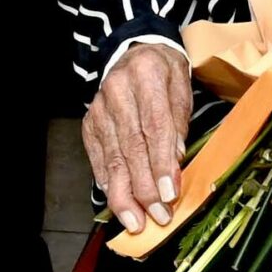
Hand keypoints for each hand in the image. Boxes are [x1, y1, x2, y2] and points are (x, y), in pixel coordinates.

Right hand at [82, 42, 191, 233]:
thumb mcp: (181, 86)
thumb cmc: (164, 71)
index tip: (169, 194)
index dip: (161, 164)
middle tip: (158, 216)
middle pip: (131, 147)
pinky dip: (107, 182)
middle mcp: (118, 91)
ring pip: (112, 157)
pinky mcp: (89, 122)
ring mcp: (99, 109)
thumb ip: (178, 123)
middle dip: (145, 188)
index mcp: (147, 76)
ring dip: (124, 194)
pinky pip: (98, 157)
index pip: (154, 126)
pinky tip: (118, 202)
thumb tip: (175, 160)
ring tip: (135, 221)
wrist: (133, 50)